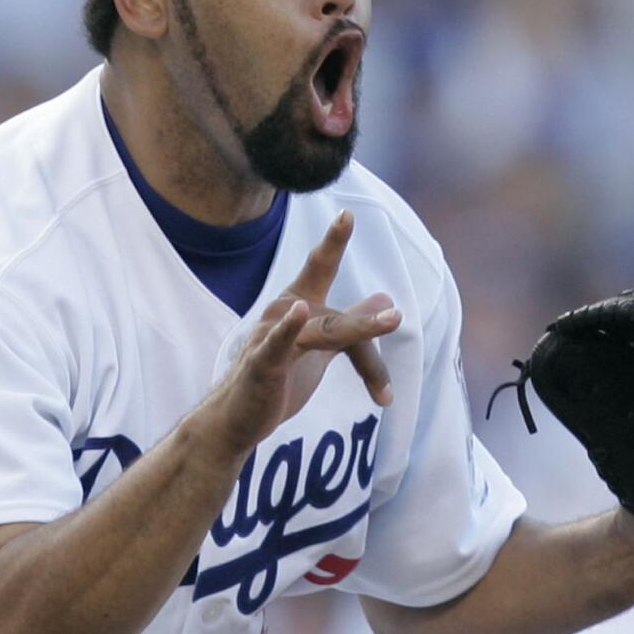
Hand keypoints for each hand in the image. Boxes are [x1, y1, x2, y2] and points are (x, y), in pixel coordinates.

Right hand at [204, 210, 401, 458]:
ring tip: (389, 322)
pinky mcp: (260, 366)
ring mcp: (270, 339)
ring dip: (357, 330)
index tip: (348, 214)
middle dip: (366, 322)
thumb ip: (351, 322)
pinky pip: (276, 345)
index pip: (319, 269)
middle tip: (397, 317)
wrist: (236, 419)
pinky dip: (287, 328)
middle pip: (336, 317)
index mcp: (298, 306)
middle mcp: (283, 315)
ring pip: (321, 332)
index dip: (333, 242)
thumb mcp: (321, 347)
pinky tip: (298, 311)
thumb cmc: (276, 381)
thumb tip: (387, 298)